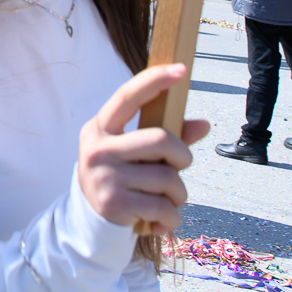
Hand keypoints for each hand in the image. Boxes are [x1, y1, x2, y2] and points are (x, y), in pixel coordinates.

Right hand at [76, 64, 208, 234]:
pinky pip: (163, 207)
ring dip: (177, 194)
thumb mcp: (133, 153)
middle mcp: (98, 148)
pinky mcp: (113, 203)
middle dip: (182, 156)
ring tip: (164, 201)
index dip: (154, 80)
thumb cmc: (119, 177)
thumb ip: (167, 138)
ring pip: (168, 179)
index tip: (180, 69)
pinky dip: (171, 218)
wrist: (88, 220)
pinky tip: (159, 221)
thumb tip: (203, 124)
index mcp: (100, 128)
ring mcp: (104, 176)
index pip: (127, 96)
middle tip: (179, 167)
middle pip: (161, 140)